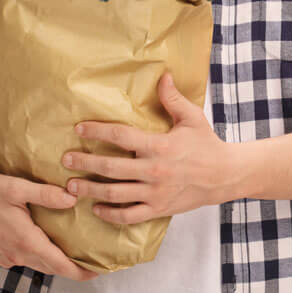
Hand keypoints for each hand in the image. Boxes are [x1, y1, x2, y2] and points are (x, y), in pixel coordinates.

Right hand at [0, 171, 94, 281]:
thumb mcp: (17, 188)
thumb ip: (46, 194)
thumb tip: (73, 197)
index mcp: (26, 242)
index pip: (61, 266)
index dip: (82, 272)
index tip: (99, 272)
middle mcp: (17, 255)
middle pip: (52, 268)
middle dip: (73, 268)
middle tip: (93, 261)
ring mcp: (5, 257)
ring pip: (37, 264)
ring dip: (55, 262)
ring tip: (73, 252)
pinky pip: (24, 259)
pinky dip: (39, 256)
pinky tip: (44, 243)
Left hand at [61, 73, 234, 224]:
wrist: (225, 176)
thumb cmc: (207, 144)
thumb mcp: (192, 118)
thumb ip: (173, 99)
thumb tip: (163, 75)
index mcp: (160, 146)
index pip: (121, 137)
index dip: (98, 132)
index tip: (79, 129)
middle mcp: (154, 171)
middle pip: (111, 168)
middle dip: (85, 163)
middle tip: (65, 160)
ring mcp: (155, 193)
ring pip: (115, 195)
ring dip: (90, 190)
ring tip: (71, 186)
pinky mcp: (159, 209)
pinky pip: (129, 216)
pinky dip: (111, 215)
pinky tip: (96, 208)